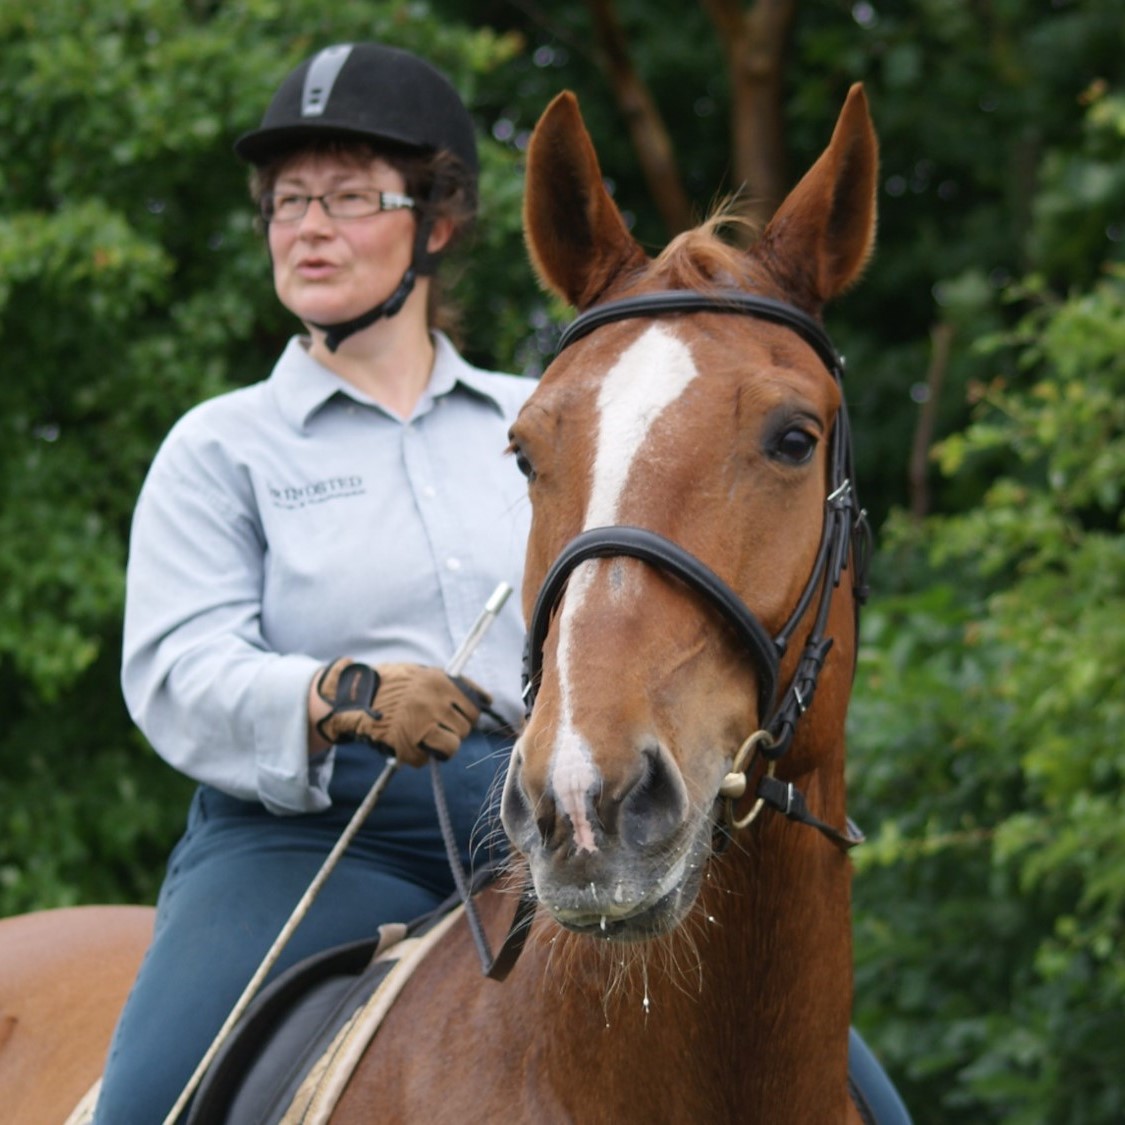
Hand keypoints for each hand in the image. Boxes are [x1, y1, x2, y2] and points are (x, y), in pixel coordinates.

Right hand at [314, 660, 488, 767]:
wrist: (351, 696)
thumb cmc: (390, 684)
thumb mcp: (422, 673)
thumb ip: (453, 685)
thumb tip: (487, 699)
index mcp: (440, 682)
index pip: (474, 708)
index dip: (466, 717)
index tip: (456, 719)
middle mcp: (433, 703)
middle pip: (463, 730)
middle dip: (452, 731)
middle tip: (434, 728)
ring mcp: (419, 724)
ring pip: (450, 748)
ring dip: (439, 748)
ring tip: (425, 739)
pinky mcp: (404, 745)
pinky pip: (423, 760)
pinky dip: (415, 756)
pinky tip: (404, 743)